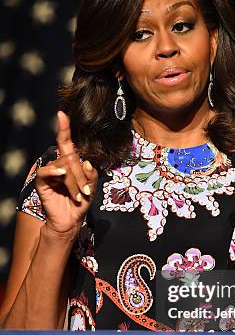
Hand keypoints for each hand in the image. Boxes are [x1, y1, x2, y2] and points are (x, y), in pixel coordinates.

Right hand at [35, 111, 97, 238]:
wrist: (71, 220)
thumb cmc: (80, 202)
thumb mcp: (92, 188)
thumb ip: (91, 175)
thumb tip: (88, 162)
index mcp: (70, 163)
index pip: (67, 143)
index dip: (64, 128)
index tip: (62, 114)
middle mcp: (59, 165)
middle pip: (70, 157)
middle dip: (80, 174)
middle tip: (86, 190)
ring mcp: (49, 173)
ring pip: (61, 166)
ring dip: (73, 181)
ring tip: (78, 195)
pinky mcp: (42, 183)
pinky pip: (45, 172)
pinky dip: (53, 171)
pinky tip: (60, 174)